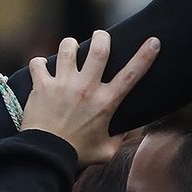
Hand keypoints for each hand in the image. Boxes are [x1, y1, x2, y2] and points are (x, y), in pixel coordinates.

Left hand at [19, 29, 159, 166]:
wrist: (45, 156)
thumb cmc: (76, 153)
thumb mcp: (106, 150)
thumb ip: (121, 138)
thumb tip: (133, 130)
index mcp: (105, 102)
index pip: (131, 74)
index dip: (145, 55)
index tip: (153, 41)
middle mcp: (86, 89)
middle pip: (99, 50)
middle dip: (102, 37)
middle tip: (101, 36)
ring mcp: (63, 85)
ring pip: (68, 49)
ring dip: (70, 44)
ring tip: (71, 47)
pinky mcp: (42, 86)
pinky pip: (38, 63)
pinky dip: (39, 62)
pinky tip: (42, 65)